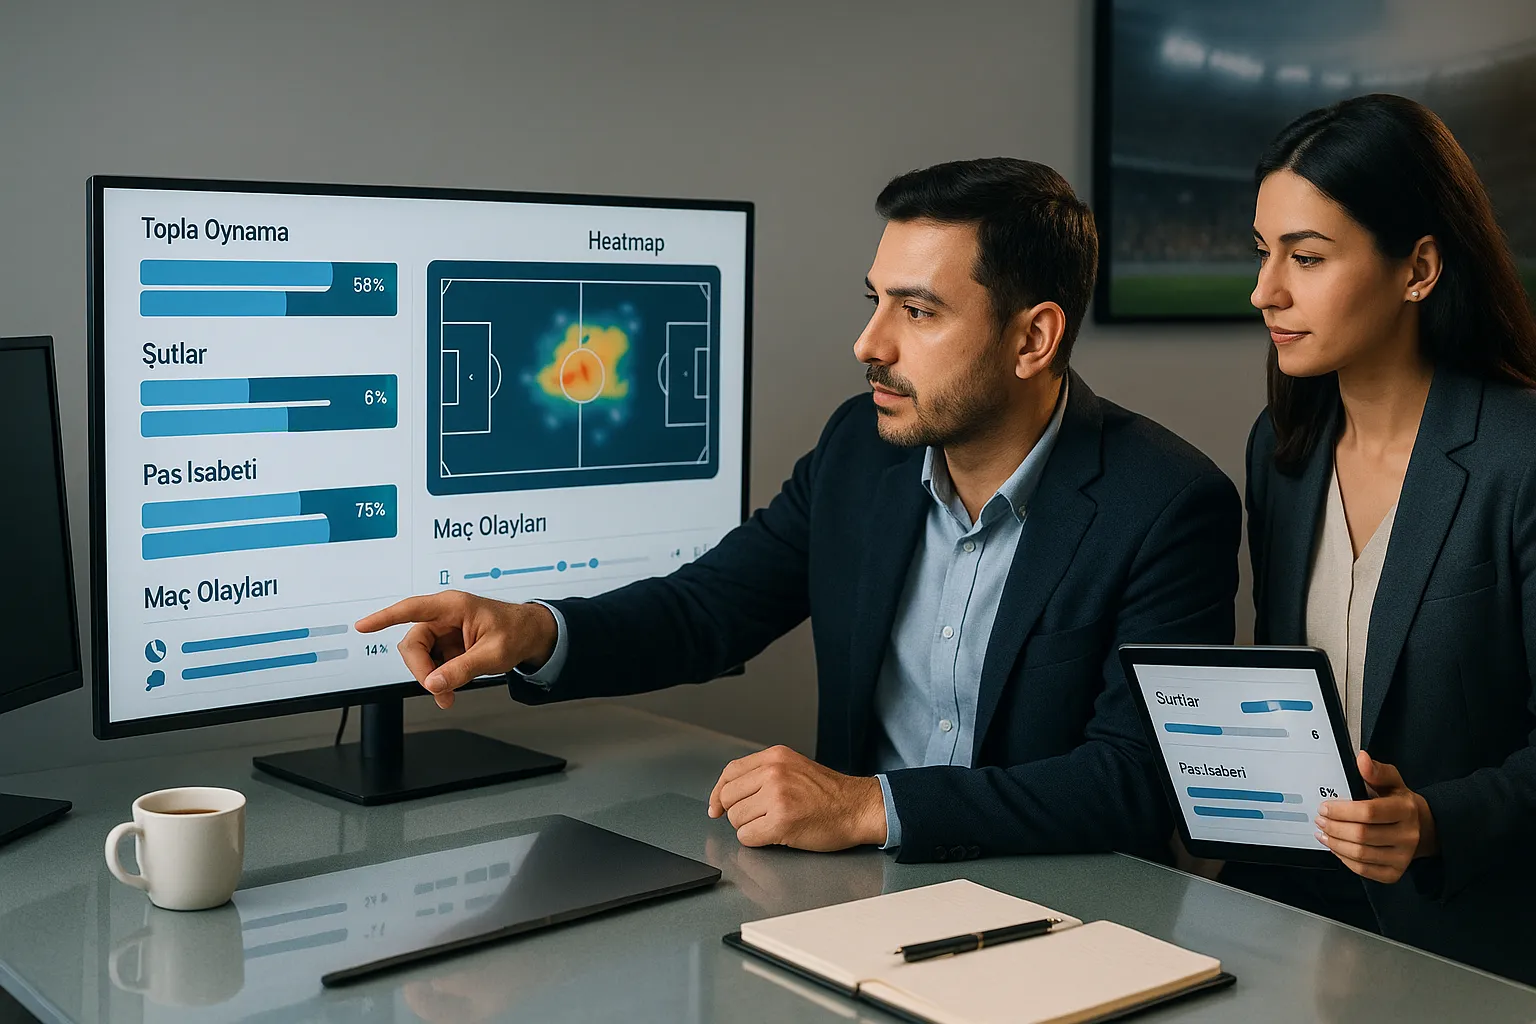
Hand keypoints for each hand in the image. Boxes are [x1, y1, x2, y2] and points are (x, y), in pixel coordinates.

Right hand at [355, 592, 557, 708]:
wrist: (533, 635)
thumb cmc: (517, 632)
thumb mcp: (493, 654)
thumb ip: (462, 669)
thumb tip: (434, 684)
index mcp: (453, 606)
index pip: (411, 609)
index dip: (384, 617)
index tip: (363, 626)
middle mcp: (444, 615)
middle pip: (413, 643)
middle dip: (421, 670)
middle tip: (438, 690)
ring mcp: (444, 630)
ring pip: (420, 656)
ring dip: (430, 678)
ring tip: (448, 696)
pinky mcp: (447, 644)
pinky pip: (432, 663)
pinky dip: (438, 679)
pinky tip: (451, 689)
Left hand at [707, 745, 886, 851]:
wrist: (858, 808)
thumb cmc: (829, 794)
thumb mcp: (794, 768)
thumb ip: (763, 774)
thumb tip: (726, 794)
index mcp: (774, 757)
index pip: (730, 772)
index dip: (718, 792)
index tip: (716, 807)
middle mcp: (773, 772)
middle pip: (728, 797)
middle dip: (738, 812)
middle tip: (757, 818)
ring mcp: (777, 797)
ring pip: (736, 819)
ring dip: (750, 827)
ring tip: (774, 824)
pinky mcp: (782, 822)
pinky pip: (748, 837)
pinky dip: (757, 841)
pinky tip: (777, 835)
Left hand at [1316, 750, 1438, 882]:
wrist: (1422, 827)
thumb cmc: (1399, 802)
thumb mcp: (1391, 781)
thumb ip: (1375, 771)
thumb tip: (1362, 758)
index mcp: (1405, 810)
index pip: (1368, 812)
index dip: (1341, 810)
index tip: (1325, 807)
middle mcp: (1407, 835)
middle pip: (1361, 835)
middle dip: (1333, 827)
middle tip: (1319, 820)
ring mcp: (1402, 857)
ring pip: (1360, 854)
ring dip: (1335, 843)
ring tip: (1323, 833)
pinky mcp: (1394, 873)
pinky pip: (1363, 870)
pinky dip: (1344, 859)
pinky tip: (1336, 847)